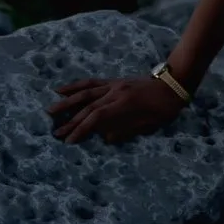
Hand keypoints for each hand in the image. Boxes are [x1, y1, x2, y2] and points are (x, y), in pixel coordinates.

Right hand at [47, 75, 187, 144]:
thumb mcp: (149, 125)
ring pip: (86, 92)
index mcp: (125, 105)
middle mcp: (116, 93)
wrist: (173, 84)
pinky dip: (76, 86)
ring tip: (50, 110)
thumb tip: (104, 138)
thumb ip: (126, 131)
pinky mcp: (114, 81)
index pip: (97, 118)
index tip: (69, 141)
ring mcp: (114, 85)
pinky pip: (92, 83)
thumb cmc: (164, 108)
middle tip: (55, 133)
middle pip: (88, 107)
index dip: (82, 130)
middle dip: (70, 121)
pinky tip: (63, 89)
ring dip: (67, 101)